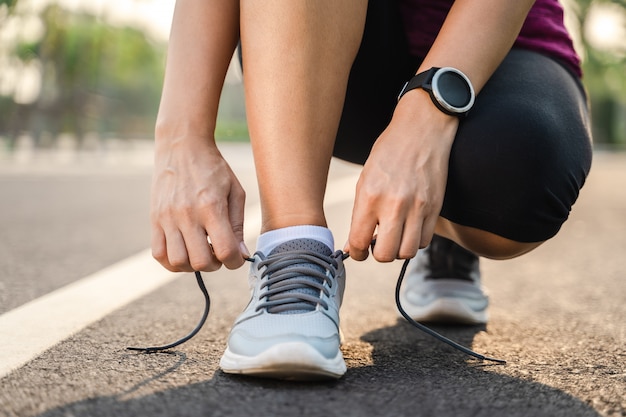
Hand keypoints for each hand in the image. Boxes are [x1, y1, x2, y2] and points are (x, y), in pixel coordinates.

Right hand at [151, 137, 247, 271]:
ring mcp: (168, 218)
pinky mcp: (154, 219)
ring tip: (200, 251)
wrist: (182, 146)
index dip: (235, 261)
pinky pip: (158, 254)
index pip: (225, 251)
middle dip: (214, 264)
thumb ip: (238, 225)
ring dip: (192, 265)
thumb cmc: (213, 168)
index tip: (236, 256)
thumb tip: (241, 254)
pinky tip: (184, 250)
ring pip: (177, 262)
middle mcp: (187, 215)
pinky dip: (172, 261)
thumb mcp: (235, 192)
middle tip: (217, 252)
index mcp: (211, 207)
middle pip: (200, 262)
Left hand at [345, 90, 458, 261]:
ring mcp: (418, 207)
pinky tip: (409, 227)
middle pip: (385, 254)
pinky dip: (415, 240)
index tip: (358, 251)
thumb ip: (359, 215)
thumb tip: (353, 246)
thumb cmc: (389, 154)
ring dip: (398, 250)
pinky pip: (425, 240)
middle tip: (376, 243)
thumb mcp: (365, 180)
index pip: (359, 241)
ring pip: (408, 252)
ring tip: (394, 235)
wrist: (422, 131)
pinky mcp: (435, 208)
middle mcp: (394, 204)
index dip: (357, 253)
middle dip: (378, 254)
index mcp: (370, 196)